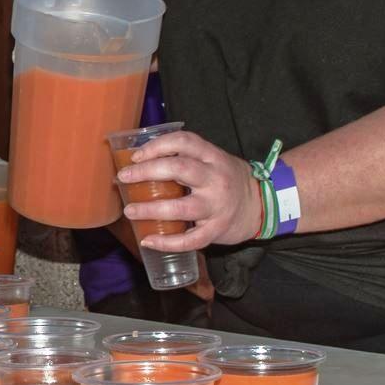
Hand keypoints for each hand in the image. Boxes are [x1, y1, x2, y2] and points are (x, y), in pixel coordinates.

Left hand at [116, 130, 260, 251]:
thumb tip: (141, 159)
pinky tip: (148, 240)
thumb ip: (186, 157)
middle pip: (179, 169)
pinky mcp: (216, 229)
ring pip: (181, 207)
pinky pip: (190, 239)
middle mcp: (215, 179)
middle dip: (146, 172)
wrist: (261, 205)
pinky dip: (167, 242)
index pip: (184, 142)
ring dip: (151, 209)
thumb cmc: (228, 179)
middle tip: (124, 177)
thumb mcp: (213, 160)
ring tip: (130, 211)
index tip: (136, 155)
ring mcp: (216, 206)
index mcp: (212, 157)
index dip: (157, 145)